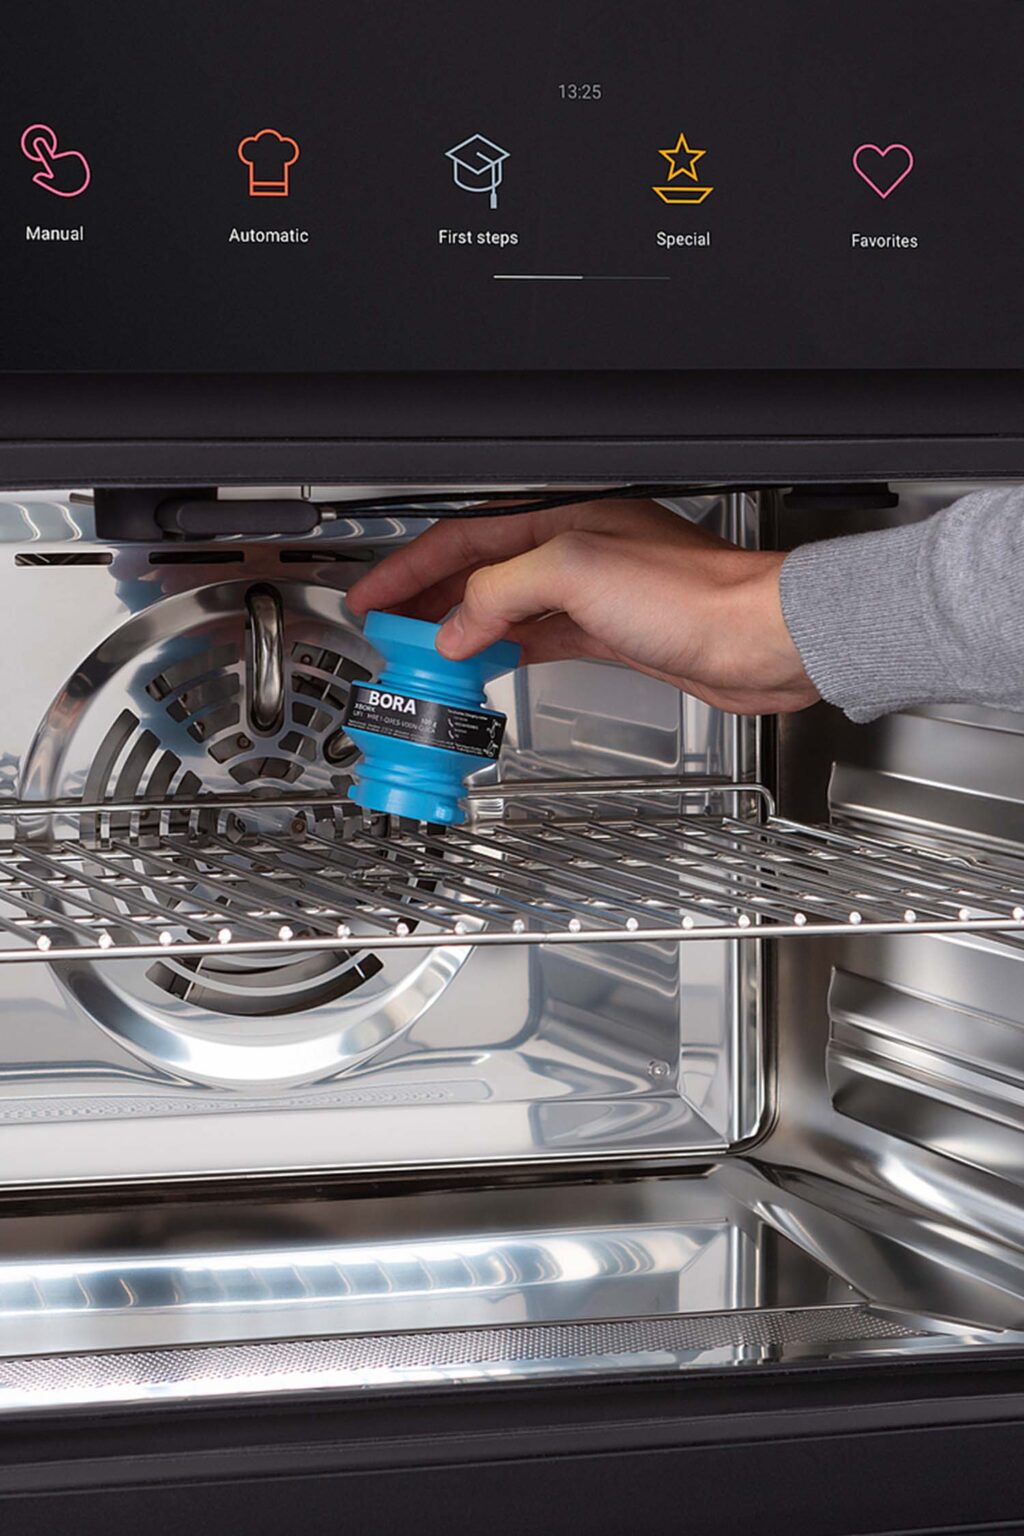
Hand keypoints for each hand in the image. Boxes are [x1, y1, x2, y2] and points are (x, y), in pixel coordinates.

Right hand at [346, 499, 818, 715]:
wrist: (761, 641)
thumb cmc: (696, 597)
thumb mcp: (578, 573)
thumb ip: (503, 590)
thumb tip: (457, 623)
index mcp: (562, 520)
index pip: (463, 537)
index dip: (409, 566)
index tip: (373, 594)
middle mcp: (576, 552)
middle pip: (478, 571)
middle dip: (425, 596)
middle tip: (386, 627)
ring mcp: (594, 594)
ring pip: (505, 607)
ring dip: (459, 627)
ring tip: (421, 650)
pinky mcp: (613, 633)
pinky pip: (538, 637)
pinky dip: (503, 649)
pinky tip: (485, 663)